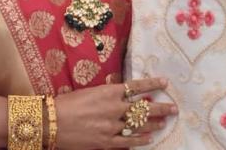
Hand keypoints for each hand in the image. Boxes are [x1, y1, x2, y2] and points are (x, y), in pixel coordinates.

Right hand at [54, 77, 175, 148]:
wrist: (51, 122)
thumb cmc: (67, 104)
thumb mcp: (89, 92)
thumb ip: (106, 94)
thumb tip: (119, 93)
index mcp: (109, 92)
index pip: (136, 86)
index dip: (152, 84)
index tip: (164, 83)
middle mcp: (114, 108)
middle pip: (143, 108)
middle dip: (161, 107)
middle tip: (173, 108)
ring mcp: (112, 127)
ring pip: (139, 125)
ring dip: (153, 123)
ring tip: (164, 121)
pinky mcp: (106, 142)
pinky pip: (128, 141)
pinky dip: (141, 140)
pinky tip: (150, 139)